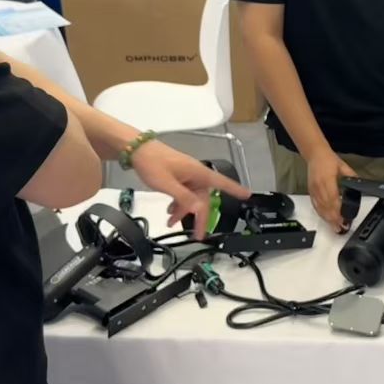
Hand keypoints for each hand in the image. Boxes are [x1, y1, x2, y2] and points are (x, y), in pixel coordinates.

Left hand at [128, 141, 250, 232]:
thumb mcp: (167, 183)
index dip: (235, 189)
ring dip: (184, 211)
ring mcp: (186, 175)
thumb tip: (200, 209)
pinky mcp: (177, 176)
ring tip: (172, 222)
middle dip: (199, 216)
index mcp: (198, 172)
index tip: (247, 195)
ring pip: (191, 197)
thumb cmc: (152, 163)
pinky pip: (183, 193)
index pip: (221, 182)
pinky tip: (169, 211)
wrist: (135, 149)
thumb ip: (184, 198)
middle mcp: (195, 173)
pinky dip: (178, 204)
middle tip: (197, 235)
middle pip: (203, 198)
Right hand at [307, 149, 357, 233]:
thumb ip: (351, 177)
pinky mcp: (311, 192)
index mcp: (327, 180)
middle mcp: (319, 187)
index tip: (344, 219)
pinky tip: (326, 220)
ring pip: (320, 208)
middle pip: (326, 207)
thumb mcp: (343, 166)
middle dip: (334, 219)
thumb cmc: (329, 160)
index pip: (332, 199)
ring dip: (328, 219)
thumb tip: (359, 185)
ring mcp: (314, 191)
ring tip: (335, 228)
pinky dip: (321, 214)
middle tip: (342, 228)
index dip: (338, 211)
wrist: (315, 155)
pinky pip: (315, 206)